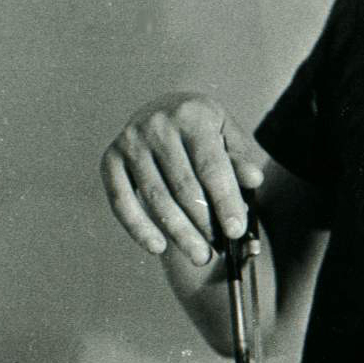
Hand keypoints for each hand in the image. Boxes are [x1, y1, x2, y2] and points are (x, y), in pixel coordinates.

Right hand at [100, 93, 263, 265]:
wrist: (164, 107)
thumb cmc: (203, 128)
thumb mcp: (228, 133)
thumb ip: (240, 157)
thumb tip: (254, 180)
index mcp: (193, 115)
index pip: (211, 167)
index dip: (225, 201)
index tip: (235, 231)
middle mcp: (157, 126)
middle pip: (183, 187)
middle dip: (203, 224)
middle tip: (218, 251)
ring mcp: (130, 142)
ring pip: (155, 198)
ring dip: (178, 233)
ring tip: (199, 256)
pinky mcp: (110, 159)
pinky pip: (121, 201)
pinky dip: (138, 228)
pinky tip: (158, 248)